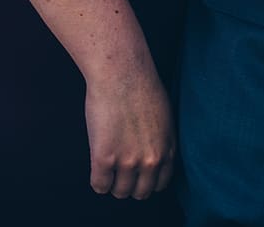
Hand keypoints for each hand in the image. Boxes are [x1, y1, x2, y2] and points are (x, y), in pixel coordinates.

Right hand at [85, 61, 175, 197]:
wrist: (120, 70)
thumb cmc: (141, 84)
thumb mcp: (165, 116)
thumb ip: (162, 140)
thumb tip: (154, 156)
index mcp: (167, 150)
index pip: (160, 184)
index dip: (147, 179)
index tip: (138, 173)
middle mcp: (151, 161)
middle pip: (140, 193)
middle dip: (130, 184)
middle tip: (120, 170)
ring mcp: (127, 162)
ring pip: (119, 192)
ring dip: (113, 183)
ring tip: (108, 166)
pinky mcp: (104, 159)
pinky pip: (100, 186)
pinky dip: (97, 180)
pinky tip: (97, 166)